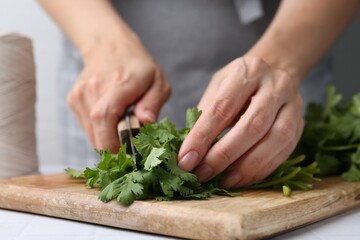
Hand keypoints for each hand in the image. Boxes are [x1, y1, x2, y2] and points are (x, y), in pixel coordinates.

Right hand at [67, 36, 170, 151]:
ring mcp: (79, 94)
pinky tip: (112, 121)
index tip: (128, 156)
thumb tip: (146, 123)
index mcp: (118, 83)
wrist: (109, 46)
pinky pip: (87, 128)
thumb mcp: (158, 82)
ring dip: (107, 140)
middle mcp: (92, 88)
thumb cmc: (138, 67)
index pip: (104, 116)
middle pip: (96, 132)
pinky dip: (100, 132)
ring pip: (91, 134)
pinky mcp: (73, 100)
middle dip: (114, 148)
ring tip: (123, 130)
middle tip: (130, 150)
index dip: (112, 143)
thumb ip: (153, 103)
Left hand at [178, 56, 303, 187]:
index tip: (186, 159)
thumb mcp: (219, 86)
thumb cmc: (240, 82)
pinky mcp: (300, 124)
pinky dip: (262, 169)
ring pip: (274, 140)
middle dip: (224, 155)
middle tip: (203, 174)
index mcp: (247, 72)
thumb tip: (191, 151)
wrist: (276, 71)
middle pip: (251, 126)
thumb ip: (206, 113)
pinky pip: (285, 151)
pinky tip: (243, 179)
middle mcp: (275, 85)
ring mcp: (292, 105)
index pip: (222, 108)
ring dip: (246, 167)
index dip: (202, 136)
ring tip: (224, 181)